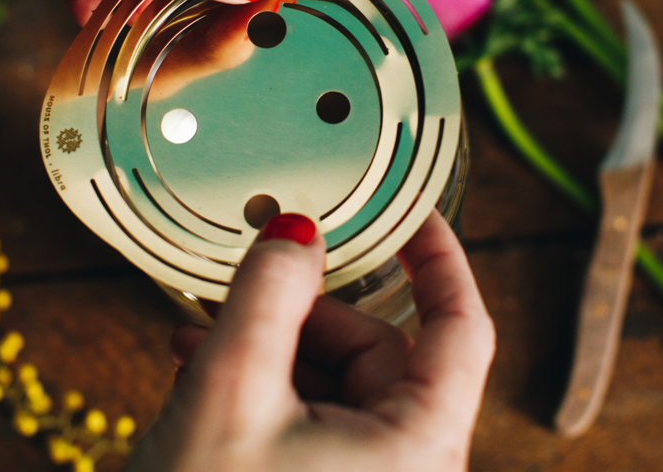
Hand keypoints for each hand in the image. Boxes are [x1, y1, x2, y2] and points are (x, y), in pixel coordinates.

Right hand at [127, 210, 494, 471]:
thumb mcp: (231, 388)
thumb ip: (269, 293)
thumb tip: (297, 230)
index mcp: (416, 450)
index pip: (459, 329)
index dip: (440, 259)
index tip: (413, 214)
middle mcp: (403, 469)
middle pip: (374, 349)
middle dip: (307, 312)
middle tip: (252, 286)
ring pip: (332, 380)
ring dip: (271, 346)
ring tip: (203, 338)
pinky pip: (307, 415)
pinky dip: (263, 385)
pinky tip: (204, 372)